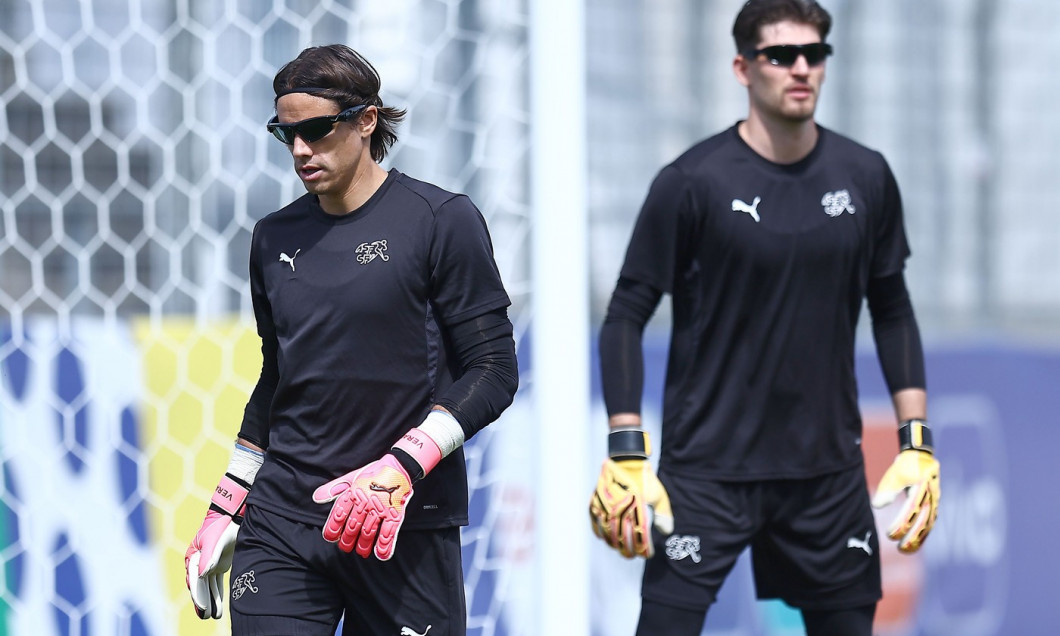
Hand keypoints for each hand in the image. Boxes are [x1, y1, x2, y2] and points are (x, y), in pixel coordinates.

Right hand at [184, 473, 249, 618]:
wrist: (231, 514)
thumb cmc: (221, 526)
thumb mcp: (215, 540)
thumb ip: (210, 556)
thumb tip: (202, 574)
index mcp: (193, 556)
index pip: (195, 580)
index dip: (198, 596)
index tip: (203, 608)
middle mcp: (198, 561)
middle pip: (200, 586)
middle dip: (202, 602)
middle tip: (206, 616)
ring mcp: (208, 563)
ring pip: (208, 586)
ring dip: (210, 600)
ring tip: (213, 616)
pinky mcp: (218, 563)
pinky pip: (215, 582)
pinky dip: (216, 593)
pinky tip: (218, 606)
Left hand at [312, 454, 413, 559]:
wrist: (399, 466)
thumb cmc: (374, 472)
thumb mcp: (352, 477)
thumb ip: (334, 488)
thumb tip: (316, 497)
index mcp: (354, 493)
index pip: (339, 514)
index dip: (332, 528)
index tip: (330, 537)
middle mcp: (365, 503)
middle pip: (353, 526)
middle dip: (347, 540)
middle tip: (345, 547)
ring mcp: (380, 509)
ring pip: (368, 532)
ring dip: (363, 545)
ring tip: (360, 552)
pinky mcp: (395, 513)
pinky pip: (389, 532)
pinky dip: (384, 545)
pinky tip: (381, 554)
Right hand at [590, 458, 673, 557]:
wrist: (626, 459)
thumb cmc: (645, 478)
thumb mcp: (659, 495)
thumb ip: (664, 514)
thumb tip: (666, 532)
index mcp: (636, 509)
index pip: (639, 537)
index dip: (644, 549)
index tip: (648, 554)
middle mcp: (620, 509)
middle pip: (621, 539)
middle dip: (628, 551)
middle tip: (632, 555)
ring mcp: (605, 505)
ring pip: (607, 533)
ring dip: (613, 544)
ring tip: (619, 549)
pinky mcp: (596, 500)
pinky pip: (594, 521)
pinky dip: (599, 531)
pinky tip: (604, 537)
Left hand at [872, 449, 939, 552]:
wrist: (921, 456)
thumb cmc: (905, 465)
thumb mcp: (894, 475)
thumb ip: (887, 490)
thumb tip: (876, 506)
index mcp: (921, 489)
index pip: (910, 512)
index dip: (901, 525)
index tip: (890, 535)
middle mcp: (931, 497)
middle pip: (923, 522)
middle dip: (913, 537)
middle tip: (901, 549)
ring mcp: (935, 501)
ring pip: (929, 524)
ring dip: (920, 538)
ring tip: (908, 549)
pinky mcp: (935, 503)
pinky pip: (931, 520)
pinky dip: (924, 532)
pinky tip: (916, 541)